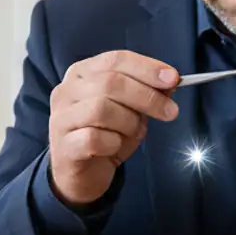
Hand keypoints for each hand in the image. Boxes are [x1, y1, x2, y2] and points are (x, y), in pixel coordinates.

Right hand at [49, 50, 180, 206]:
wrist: (82, 175)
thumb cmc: (106, 136)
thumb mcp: (131, 110)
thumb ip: (148, 92)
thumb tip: (171, 80)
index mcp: (82, 73)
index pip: (116, 59)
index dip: (147, 68)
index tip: (174, 79)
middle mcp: (67, 91)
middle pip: (110, 82)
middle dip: (147, 96)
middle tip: (170, 111)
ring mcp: (61, 118)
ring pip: (101, 109)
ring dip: (129, 122)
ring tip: (134, 132)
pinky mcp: (63, 146)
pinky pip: (94, 138)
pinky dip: (113, 143)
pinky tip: (113, 147)